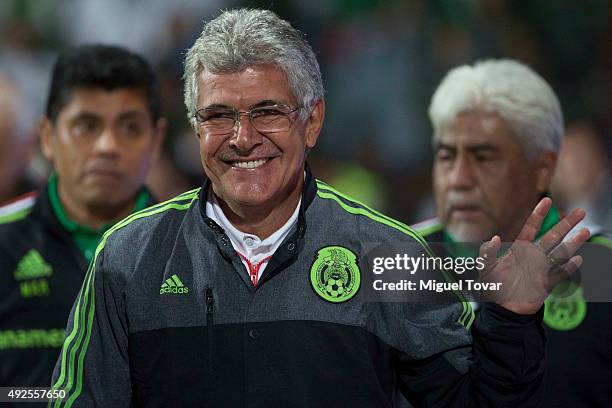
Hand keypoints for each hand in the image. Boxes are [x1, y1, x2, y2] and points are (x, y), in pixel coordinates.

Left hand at [478, 198, 589, 314]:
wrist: (503, 309)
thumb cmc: (495, 287)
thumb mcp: (485, 268)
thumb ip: (487, 252)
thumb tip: (494, 238)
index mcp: (519, 249)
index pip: (531, 228)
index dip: (538, 215)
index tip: (546, 200)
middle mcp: (533, 256)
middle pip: (552, 237)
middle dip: (565, 225)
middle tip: (580, 212)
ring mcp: (541, 269)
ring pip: (560, 253)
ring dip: (572, 244)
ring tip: (584, 232)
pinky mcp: (546, 284)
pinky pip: (559, 274)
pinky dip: (568, 268)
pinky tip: (577, 260)